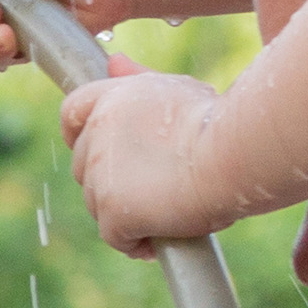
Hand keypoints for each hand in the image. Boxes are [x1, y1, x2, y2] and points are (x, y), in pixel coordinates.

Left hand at [53, 65, 226, 248]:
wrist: (235, 153)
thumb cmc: (219, 122)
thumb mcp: (178, 89)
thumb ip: (139, 79)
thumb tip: (115, 63)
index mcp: (111, 97)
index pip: (72, 113)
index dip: (78, 135)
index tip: (97, 151)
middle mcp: (97, 130)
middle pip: (84, 165)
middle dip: (109, 181)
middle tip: (150, 191)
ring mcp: (101, 172)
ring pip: (97, 204)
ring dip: (124, 213)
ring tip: (163, 217)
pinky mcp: (112, 210)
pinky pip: (117, 237)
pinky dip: (135, 244)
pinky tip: (157, 244)